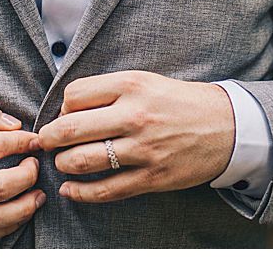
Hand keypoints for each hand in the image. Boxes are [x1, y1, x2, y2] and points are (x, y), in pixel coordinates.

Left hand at [37, 70, 233, 202]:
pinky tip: (70, 189)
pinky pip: (105, 190)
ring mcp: (143, 149)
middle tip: (46, 141)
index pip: (74, 96)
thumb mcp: (145, 81)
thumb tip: (67, 109)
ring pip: (81, 161)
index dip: (63, 107)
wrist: (226, 126)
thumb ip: (108, 91)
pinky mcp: (151, 177)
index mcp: (131, 85)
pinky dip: (80, 193)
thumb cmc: (179, 101)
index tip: (67, 114)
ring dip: (63, 163)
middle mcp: (135, 116)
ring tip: (63, 161)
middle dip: (49, 138)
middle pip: (70, 128)